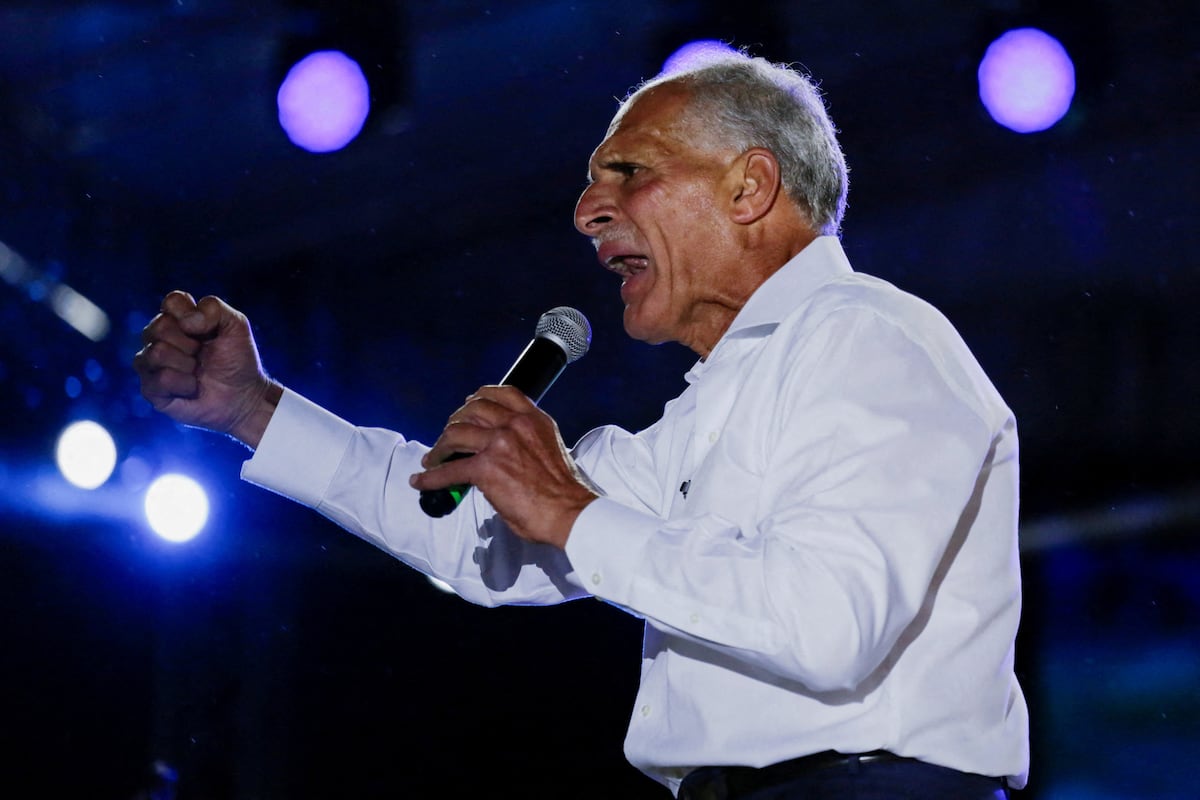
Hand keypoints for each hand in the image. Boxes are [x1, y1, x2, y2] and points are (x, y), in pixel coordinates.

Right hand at [133, 291, 280, 447]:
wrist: (243, 395)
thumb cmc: (237, 360)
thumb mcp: (236, 325)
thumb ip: (213, 308)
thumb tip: (185, 321)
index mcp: (177, 318)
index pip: (171, 301)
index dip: (191, 316)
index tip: (208, 330)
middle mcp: (158, 338)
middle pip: (159, 326)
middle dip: (190, 343)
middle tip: (202, 354)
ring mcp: (150, 363)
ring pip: (157, 352)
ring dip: (187, 364)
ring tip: (197, 371)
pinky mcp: (151, 389)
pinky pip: (160, 379)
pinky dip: (184, 384)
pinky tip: (192, 387)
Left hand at [410, 386, 598, 546]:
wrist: (570, 510)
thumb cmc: (563, 489)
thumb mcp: (550, 448)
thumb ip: (527, 440)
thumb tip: (505, 452)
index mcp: (534, 419)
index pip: (503, 393)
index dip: (479, 396)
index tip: (468, 405)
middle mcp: (515, 425)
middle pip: (472, 410)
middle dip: (454, 421)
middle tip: (447, 436)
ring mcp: (498, 444)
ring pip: (455, 434)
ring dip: (439, 447)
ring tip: (432, 458)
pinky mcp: (486, 469)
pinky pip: (449, 470)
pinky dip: (430, 477)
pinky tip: (420, 481)